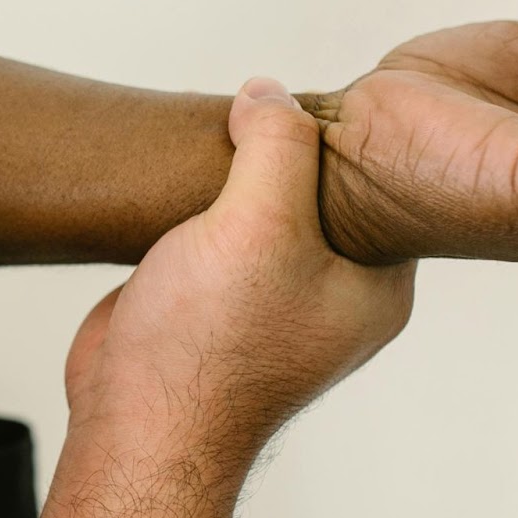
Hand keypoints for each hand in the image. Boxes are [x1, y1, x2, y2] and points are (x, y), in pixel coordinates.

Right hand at [63, 79, 415, 452]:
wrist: (136, 425)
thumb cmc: (209, 346)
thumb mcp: (259, 223)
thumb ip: (276, 145)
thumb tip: (266, 92)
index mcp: (375, 287)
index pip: (381, 187)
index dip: (346, 138)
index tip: (307, 99)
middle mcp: (331, 295)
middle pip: (319, 191)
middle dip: (281, 150)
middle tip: (252, 108)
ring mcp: (270, 301)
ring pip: (262, 209)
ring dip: (233, 176)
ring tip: (212, 136)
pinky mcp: (213, 302)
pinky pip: (216, 233)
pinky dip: (197, 206)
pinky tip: (176, 179)